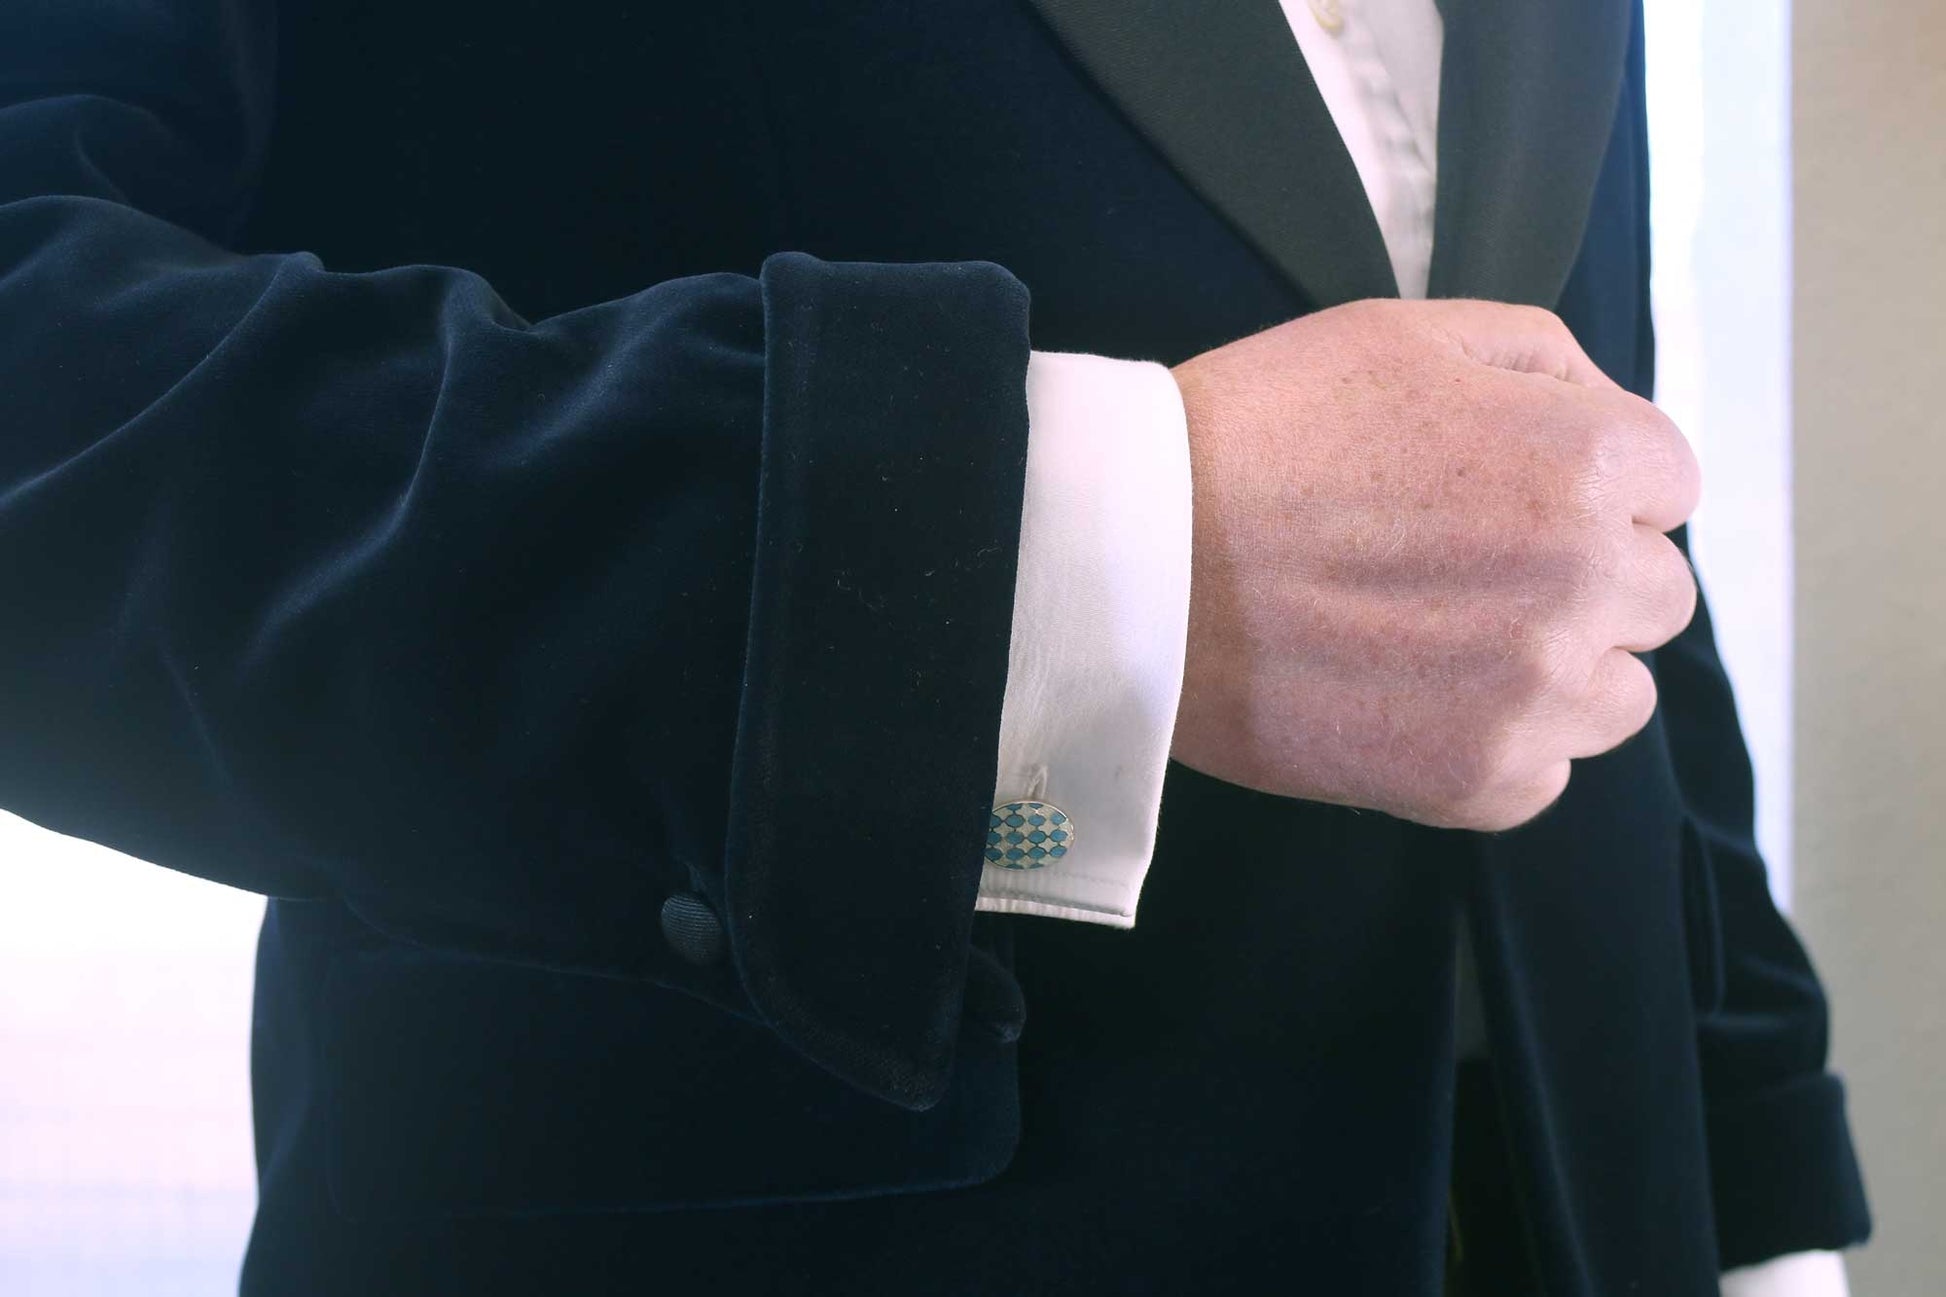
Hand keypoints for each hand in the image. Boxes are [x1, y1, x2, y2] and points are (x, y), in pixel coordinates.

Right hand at [1168, 298, 1699, 830]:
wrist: (1134, 557)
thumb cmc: (1261, 430)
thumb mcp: (1406, 331)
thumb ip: (1543, 361)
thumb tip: (1607, 419)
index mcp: (1593, 456)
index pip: (1668, 483)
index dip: (1582, 482)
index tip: (1500, 494)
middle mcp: (1590, 578)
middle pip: (1651, 594)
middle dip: (1577, 577)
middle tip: (1461, 569)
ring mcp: (1537, 692)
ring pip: (1616, 696)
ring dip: (1553, 672)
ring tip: (1440, 645)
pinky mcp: (1475, 781)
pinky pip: (1542, 778)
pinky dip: (1491, 750)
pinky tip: (1411, 704)